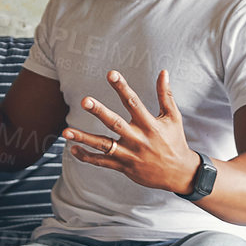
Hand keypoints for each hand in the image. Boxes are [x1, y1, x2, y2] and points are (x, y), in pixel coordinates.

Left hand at [63, 70, 198, 194]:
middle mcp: (138, 139)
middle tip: (84, 100)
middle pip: (115, 123)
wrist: (179, 173)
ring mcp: (129, 154)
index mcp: (149, 124)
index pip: (133, 102)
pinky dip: (87, 157)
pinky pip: (102, 162)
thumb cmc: (175, 141)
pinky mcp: (123, 166)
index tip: (111, 73)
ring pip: (103, 145)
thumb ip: (165, 95)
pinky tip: (73, 148)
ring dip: (84, 138)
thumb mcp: (173, 117)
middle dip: (99, 112)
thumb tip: (163, 71)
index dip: (122, 87)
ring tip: (65, 131)